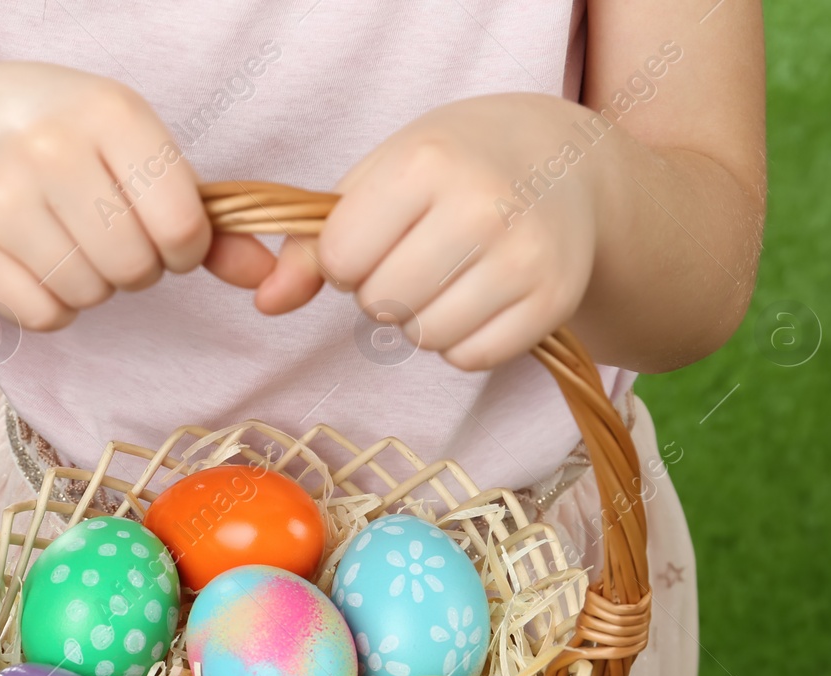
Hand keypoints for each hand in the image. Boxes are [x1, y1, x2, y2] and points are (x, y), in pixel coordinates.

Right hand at [0, 62, 229, 330]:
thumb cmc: (70, 142)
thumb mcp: (139, 152)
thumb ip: (203, 217)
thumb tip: (262, 275)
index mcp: (110, 114)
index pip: (181, 225)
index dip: (184, 250)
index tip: (167, 238)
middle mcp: (50, 149)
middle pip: (133, 267)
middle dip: (136, 269)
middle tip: (111, 241)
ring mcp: (0, 195)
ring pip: (87, 295)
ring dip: (93, 288)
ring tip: (73, 247)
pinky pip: (42, 316)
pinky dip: (53, 308)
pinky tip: (40, 267)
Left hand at [251, 94, 602, 369]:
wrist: (564, 163)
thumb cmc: (455, 167)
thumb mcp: (379, 178)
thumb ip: (313, 242)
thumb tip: (266, 304)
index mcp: (427, 162)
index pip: (342, 257)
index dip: (346, 257)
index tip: (376, 234)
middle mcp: (483, 207)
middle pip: (382, 304)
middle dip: (382, 291)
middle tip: (415, 257)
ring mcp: (525, 257)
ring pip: (425, 338)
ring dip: (421, 319)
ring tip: (447, 276)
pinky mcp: (555, 300)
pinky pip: (472, 358)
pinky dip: (463, 341)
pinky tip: (478, 299)